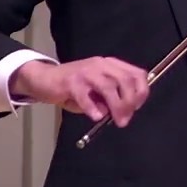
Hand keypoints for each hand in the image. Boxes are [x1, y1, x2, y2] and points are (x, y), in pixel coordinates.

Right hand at [9, 57, 150, 126]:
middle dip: (130, 102)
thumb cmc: (74, 87)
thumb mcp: (96, 92)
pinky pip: (85, 96)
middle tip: (126, 119)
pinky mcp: (71, 82)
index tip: (137, 107)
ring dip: (117, 106)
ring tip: (118, 121)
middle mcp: (101, 65)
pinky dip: (93, 108)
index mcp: (111, 65)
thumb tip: (122, 113)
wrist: (45, 79)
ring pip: (108, 87)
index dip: (141, 91)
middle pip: (125, 80)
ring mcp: (86, 72)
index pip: (136, 74)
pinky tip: (96, 116)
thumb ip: (110, 100)